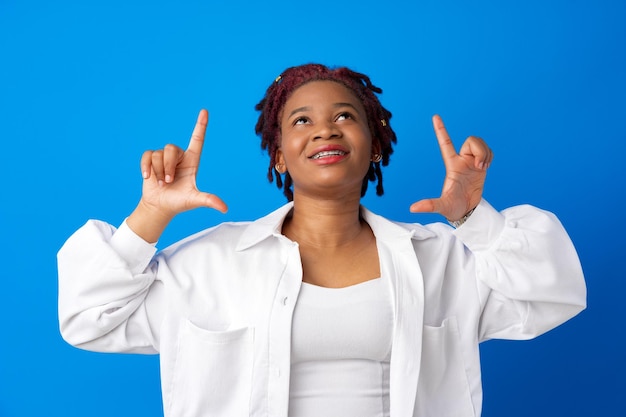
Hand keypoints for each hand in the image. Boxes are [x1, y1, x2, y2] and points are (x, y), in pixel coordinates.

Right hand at [127, 110, 226, 241]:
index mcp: (192, 161)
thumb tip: (224, 209)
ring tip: (162, 183)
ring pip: (158, 154)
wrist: (160, 206)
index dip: (201, 125)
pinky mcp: (151, 160)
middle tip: (169, 182)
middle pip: (171, 148)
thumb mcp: (194, 200)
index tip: (205, 111)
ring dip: (158, 171)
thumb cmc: (179, 202)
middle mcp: (179, 156)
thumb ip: (209, 200)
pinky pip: (147, 155)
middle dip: (168, 167)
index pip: (197, 139)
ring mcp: (164, 157)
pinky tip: (147, 177)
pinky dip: (146, 167)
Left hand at [410, 115, 491, 220]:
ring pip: (480, 144)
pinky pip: (488, 151)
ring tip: (482, 169)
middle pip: (471, 140)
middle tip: (480, 167)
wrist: (468, 211)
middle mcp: (461, 160)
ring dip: (486, 154)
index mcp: (451, 165)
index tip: (435, 116)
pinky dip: (489, 157)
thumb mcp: (442, 206)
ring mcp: (471, 161)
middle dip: (480, 150)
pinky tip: (485, 168)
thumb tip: (412, 209)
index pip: (445, 144)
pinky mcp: (481, 164)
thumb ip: (430, 206)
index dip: (441, 130)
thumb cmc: (453, 208)